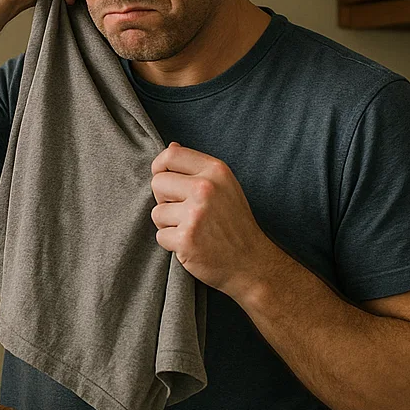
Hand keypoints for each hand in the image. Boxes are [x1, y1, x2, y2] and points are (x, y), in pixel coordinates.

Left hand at [150, 142, 270, 298]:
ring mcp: (195, 214)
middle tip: (185, 213)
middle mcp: (205, 188)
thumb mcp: (224, 186)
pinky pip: (160, 236)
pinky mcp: (186, 238)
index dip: (160, 168)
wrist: (252, 263)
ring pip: (157, 212)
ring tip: (192, 230)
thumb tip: (171, 146)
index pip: (170, 156)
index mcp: (215, 171)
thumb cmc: (235, 224)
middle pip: (157, 183)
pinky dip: (172, 244)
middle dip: (164, 200)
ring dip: (169, 225)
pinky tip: (192, 245)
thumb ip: (197, 168)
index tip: (166, 183)